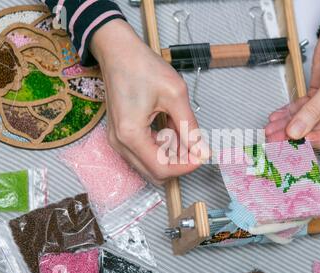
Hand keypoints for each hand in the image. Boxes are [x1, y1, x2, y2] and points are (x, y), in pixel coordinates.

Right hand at [91, 19, 207, 183]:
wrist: (118, 52)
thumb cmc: (142, 67)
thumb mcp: (175, 95)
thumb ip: (190, 128)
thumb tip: (202, 152)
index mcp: (131, 134)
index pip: (162, 169)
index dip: (185, 167)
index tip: (201, 156)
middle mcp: (120, 143)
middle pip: (154, 172)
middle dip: (178, 163)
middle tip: (195, 146)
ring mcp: (117, 140)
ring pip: (149, 165)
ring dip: (170, 156)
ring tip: (182, 132)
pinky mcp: (119, 135)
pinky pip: (142, 154)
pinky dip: (160, 148)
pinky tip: (170, 130)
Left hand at [265, 8, 319, 150]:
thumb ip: (313, 112)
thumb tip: (295, 132)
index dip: (314, 141)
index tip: (297, 138)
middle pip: (316, 132)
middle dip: (295, 134)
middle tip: (275, 138)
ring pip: (306, 122)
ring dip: (288, 125)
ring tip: (271, 130)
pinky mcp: (317, 97)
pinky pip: (301, 109)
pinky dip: (288, 113)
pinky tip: (276, 118)